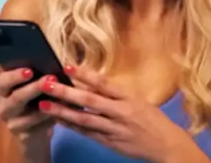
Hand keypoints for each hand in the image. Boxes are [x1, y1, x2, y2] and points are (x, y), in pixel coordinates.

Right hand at [0, 68, 56, 152]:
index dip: (14, 75)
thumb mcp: (33, 86)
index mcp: (4, 90)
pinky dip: (51, 118)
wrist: (35, 130)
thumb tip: (51, 65)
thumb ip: (37, 76)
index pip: (2, 81)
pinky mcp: (24, 136)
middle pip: (16, 98)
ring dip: (47, 105)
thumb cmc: (35, 100)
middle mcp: (4, 107)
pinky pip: (38, 127)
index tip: (29, 70)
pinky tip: (62, 112)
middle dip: (34, 88)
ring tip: (62, 96)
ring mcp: (12, 123)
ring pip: (28, 115)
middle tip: (51, 78)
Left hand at [37, 65, 202, 162]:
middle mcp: (120, 112)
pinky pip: (87, 133)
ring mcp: (114, 129)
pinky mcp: (110, 142)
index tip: (67, 65)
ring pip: (84, 119)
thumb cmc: (153, 119)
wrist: (166, 145)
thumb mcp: (138, 100)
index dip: (85, 74)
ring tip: (43, 104)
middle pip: (89, 101)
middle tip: (46, 84)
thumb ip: (116, 94)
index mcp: (129, 98)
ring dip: (62, 111)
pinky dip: (72, 126)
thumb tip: (92, 82)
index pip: (104, 84)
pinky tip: (58, 119)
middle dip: (66, 92)